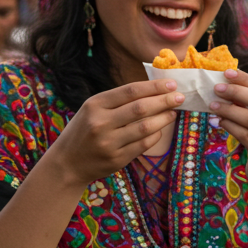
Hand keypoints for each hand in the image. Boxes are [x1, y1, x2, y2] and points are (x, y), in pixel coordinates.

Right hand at [46, 79, 181, 186]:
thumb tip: (153, 91)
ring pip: (145, 127)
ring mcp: (109, 143)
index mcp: (94, 105)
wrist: (67, 163)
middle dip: (164, 100)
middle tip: (179, 96)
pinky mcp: (117, 159)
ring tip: (173, 112)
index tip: (171, 84)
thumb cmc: (83, 130)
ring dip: (164, 118)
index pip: (130, 91)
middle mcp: (100, 123)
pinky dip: (155, 135)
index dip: (154, 87)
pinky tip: (160, 129)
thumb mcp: (92, 109)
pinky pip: (143, 144)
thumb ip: (117, 101)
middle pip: (140, 108)